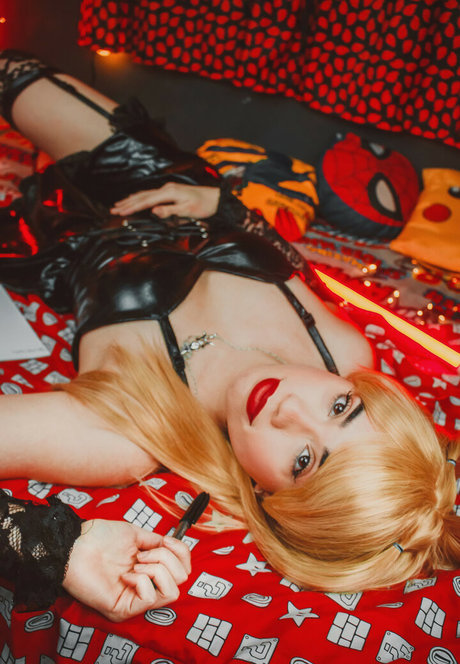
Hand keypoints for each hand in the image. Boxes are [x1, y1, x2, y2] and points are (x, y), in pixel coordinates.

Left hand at [62, 519, 190, 621]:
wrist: (75, 544)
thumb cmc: (99, 537)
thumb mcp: (135, 534)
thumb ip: (157, 542)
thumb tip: (174, 546)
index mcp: (150, 569)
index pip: (183, 570)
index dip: (181, 552)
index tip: (165, 539)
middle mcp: (146, 586)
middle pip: (182, 579)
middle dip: (167, 558)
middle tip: (142, 553)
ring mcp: (136, 600)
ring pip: (172, 591)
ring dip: (158, 569)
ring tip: (136, 562)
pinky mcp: (124, 609)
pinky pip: (150, 598)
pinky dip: (142, 579)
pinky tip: (126, 574)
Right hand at [110, 182, 219, 218]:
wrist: (215, 198)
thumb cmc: (203, 206)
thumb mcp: (187, 211)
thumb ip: (170, 211)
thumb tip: (154, 211)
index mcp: (169, 193)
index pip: (146, 201)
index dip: (132, 207)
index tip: (120, 212)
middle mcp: (166, 188)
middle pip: (142, 196)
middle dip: (126, 203)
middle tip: (113, 209)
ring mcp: (168, 189)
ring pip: (145, 194)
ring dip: (131, 199)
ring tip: (119, 205)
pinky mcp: (170, 191)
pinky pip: (151, 194)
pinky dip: (140, 197)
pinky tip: (136, 199)